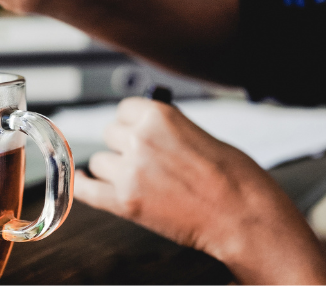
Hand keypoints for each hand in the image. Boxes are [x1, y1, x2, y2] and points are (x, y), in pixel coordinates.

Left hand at [74, 97, 325, 284]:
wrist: (242, 216)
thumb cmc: (233, 176)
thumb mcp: (199, 135)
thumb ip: (167, 129)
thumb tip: (144, 128)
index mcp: (159, 115)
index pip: (125, 109)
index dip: (133, 122)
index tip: (137, 130)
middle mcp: (138, 139)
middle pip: (110, 134)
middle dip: (123, 145)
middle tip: (143, 159)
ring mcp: (129, 172)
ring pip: (99, 162)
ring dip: (113, 168)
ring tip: (137, 179)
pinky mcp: (125, 203)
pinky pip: (87, 190)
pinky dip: (84, 186)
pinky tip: (83, 182)